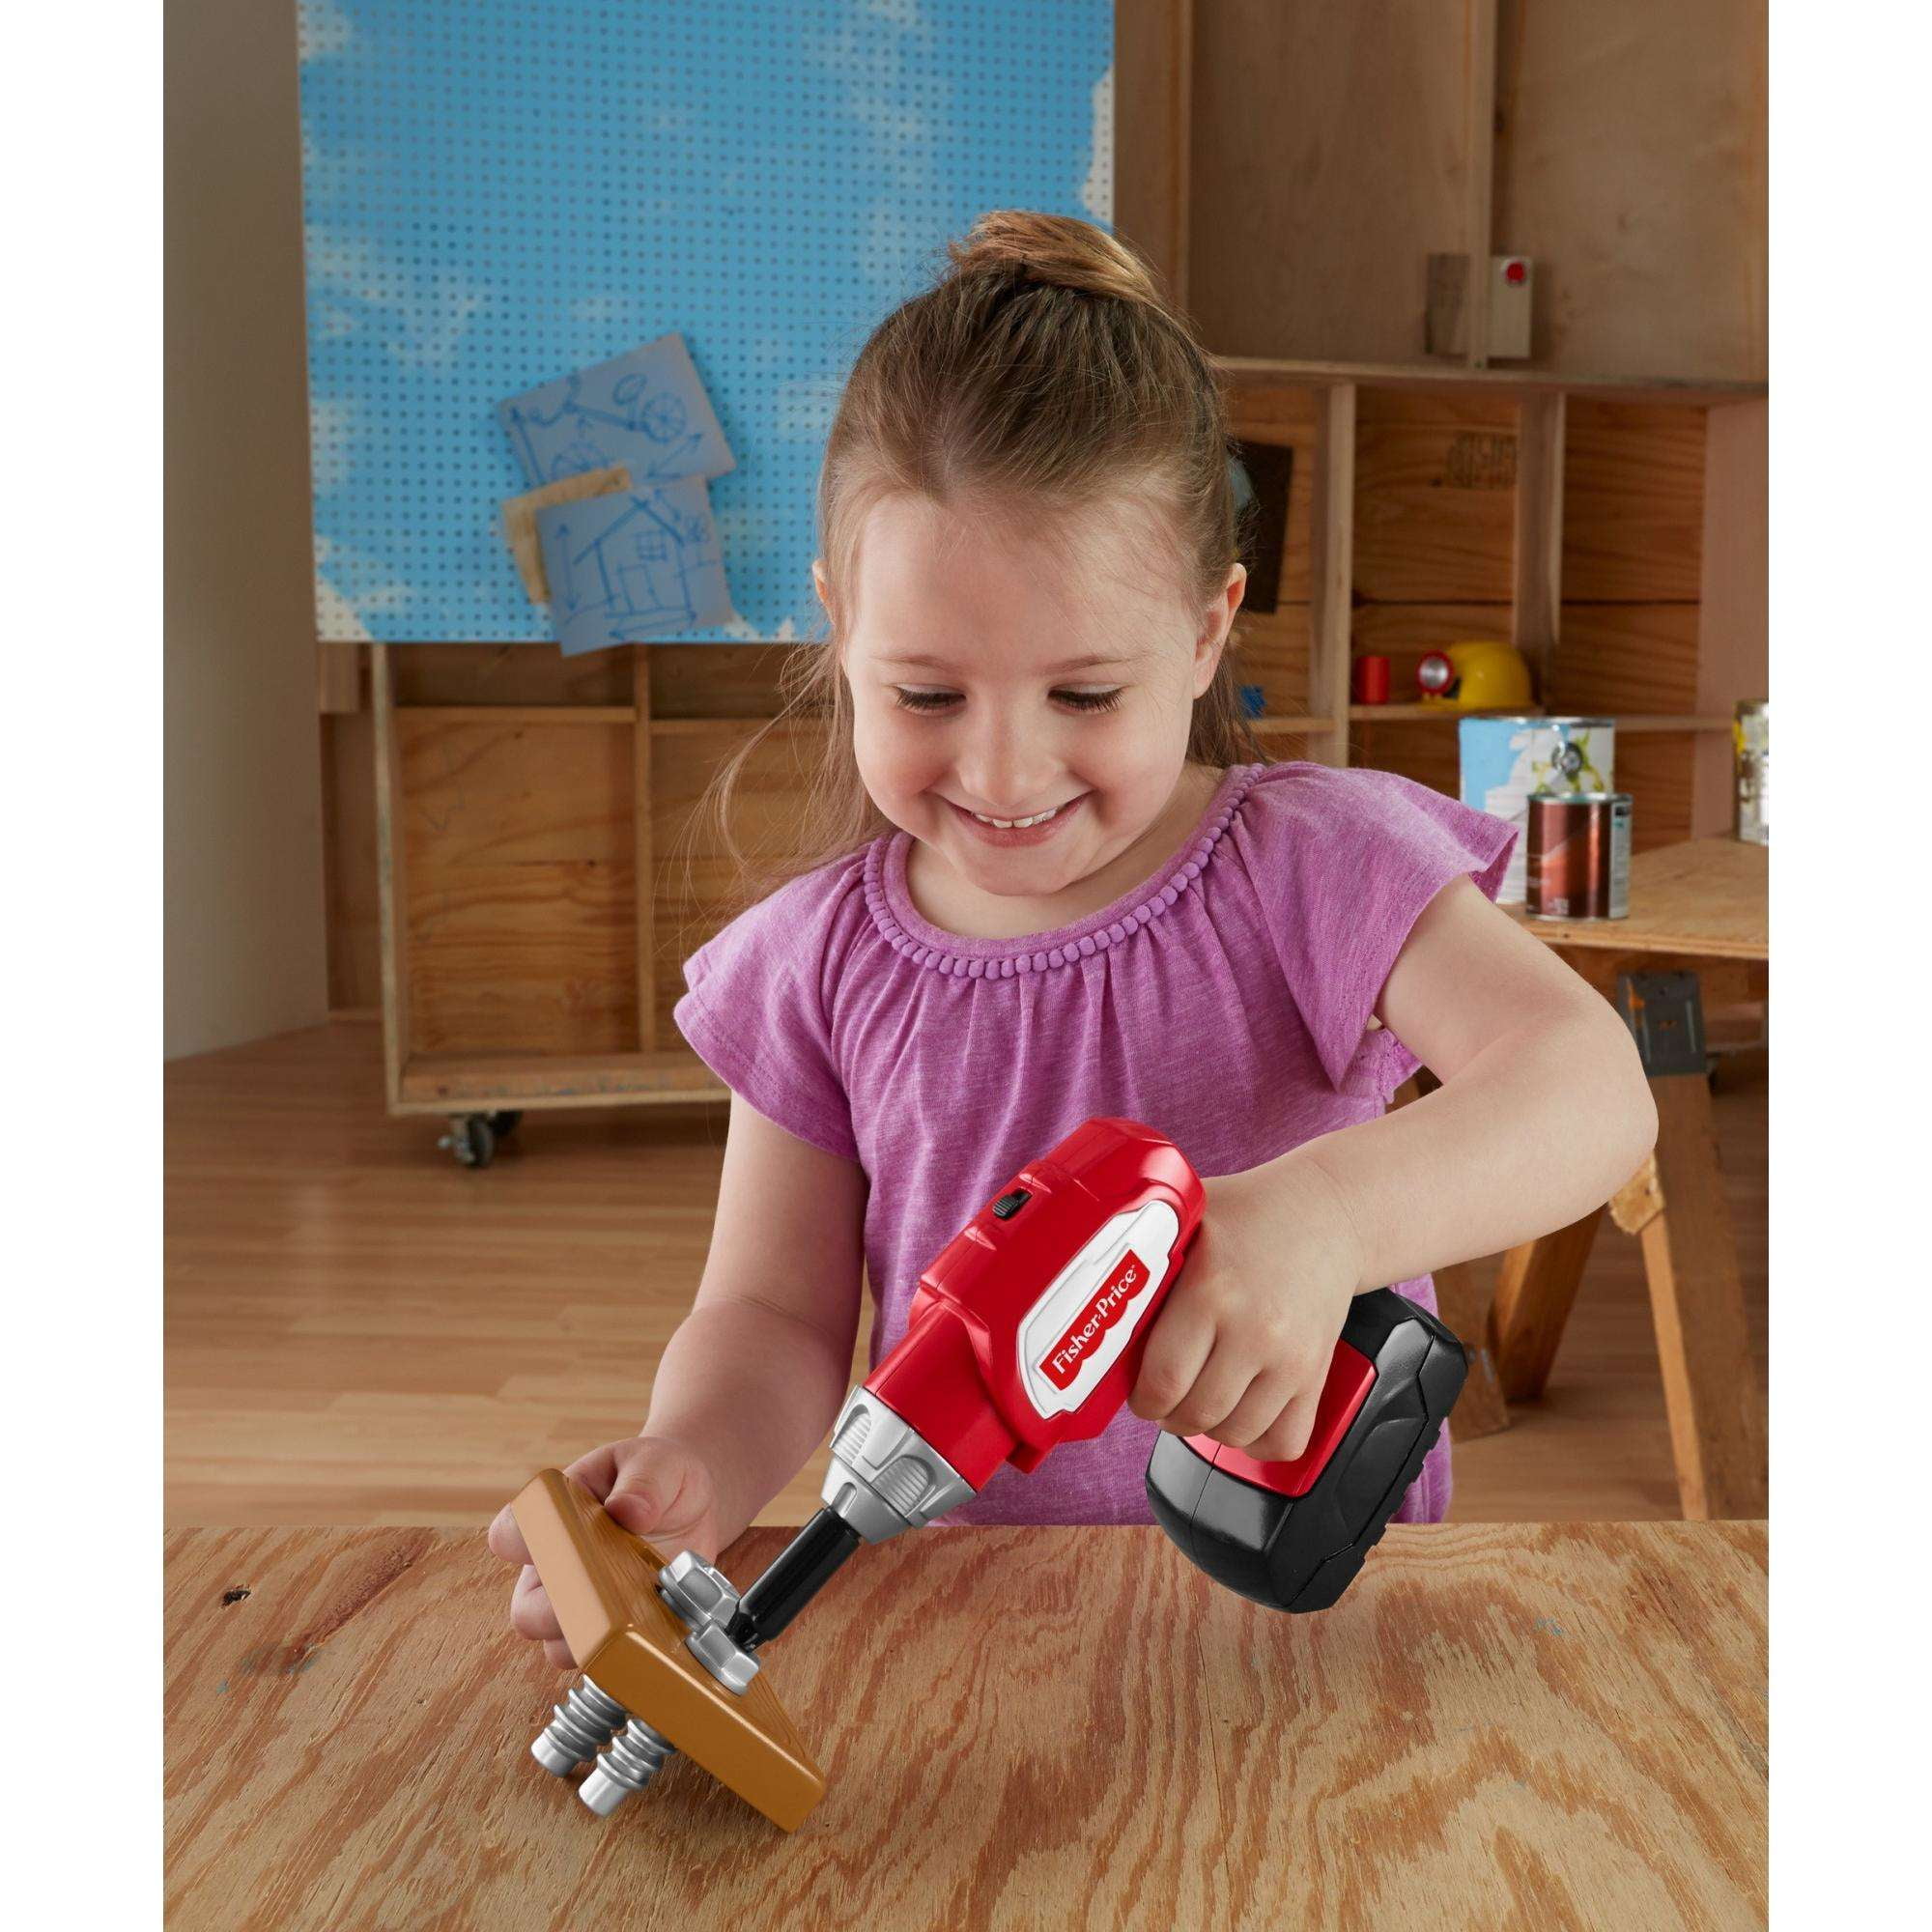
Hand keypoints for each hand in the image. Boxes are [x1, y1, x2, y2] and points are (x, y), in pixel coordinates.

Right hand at [487, 1436, 721, 1669]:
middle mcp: (554, 1568)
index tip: (554, 1541)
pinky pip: (603, 1660)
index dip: (521, 1543)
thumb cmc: (661, 1478)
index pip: (509, 1535)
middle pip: (526, 1610)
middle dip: (558, 1612)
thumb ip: (642, 1483)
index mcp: (552, 1517)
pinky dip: (626, 1653)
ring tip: (638, 1612)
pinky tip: (656, 1629)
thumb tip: (627, 1512)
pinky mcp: (613, 1632)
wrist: (690, 1505)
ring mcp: (581, 1606)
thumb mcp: (657, 1465)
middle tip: (602, 1595)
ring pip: (560, 1646)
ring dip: (595, 1638)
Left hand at [1127, 1155, 1366, 1462]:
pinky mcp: (1317, 1374)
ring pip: (1235, 1434)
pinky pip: (1284, 1442)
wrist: (1326, 1214)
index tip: (1137, 1388)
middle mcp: (1255, 1330)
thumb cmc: (1249, 1214)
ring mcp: (1291, 1358)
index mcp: (1211, 1290)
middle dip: (1168, 1413)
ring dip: (1207, 1427)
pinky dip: (1255, 1440)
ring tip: (1198, 1398)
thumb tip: (1090, 1298)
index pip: (1163, 1379)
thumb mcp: (1187, 1217)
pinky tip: (1240, 1411)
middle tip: (1162, 1395)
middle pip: (1196, 1414)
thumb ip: (1143, 1256)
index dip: (1141, 1397)